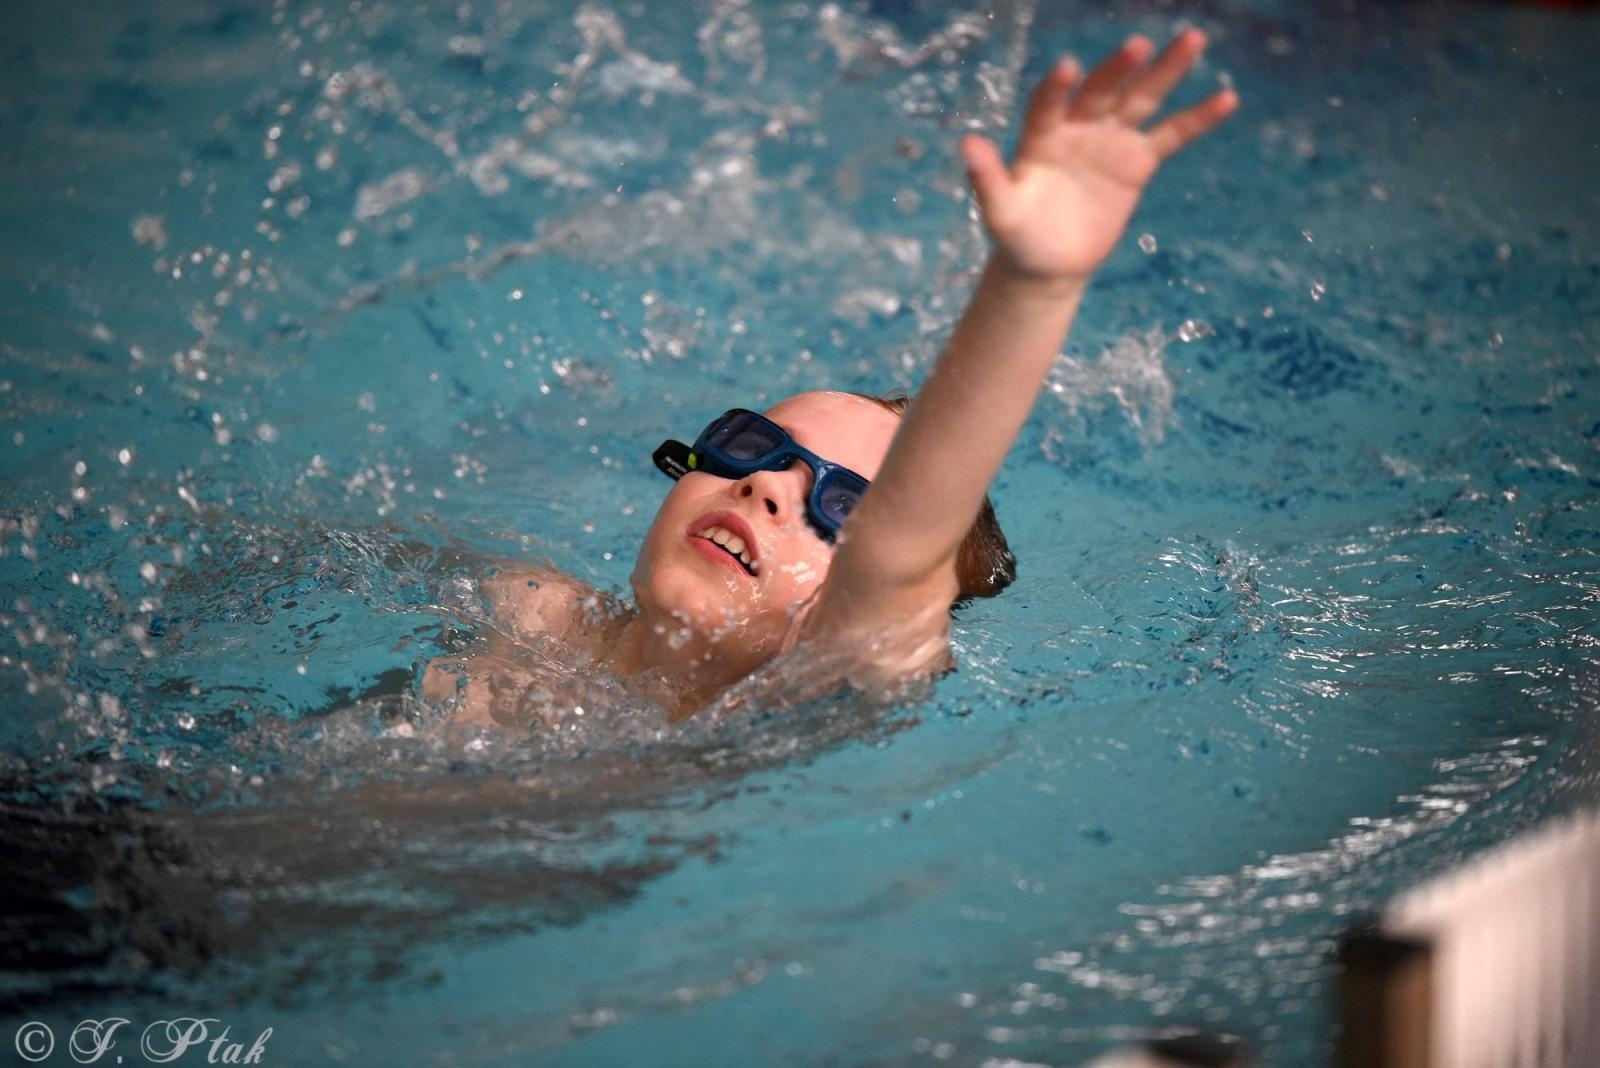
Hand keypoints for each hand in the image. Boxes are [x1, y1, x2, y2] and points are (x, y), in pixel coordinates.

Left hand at [962, 30, 1237, 281]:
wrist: (1048, 262)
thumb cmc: (1018, 236)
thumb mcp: (999, 213)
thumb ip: (986, 179)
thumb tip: (965, 143)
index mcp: (1040, 136)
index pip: (1048, 104)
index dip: (1056, 88)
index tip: (1066, 68)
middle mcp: (1077, 127)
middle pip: (1101, 91)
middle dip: (1118, 69)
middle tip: (1138, 44)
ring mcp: (1110, 140)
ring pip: (1141, 99)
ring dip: (1166, 71)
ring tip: (1193, 40)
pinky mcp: (1137, 161)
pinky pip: (1171, 135)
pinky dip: (1197, 119)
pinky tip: (1227, 98)